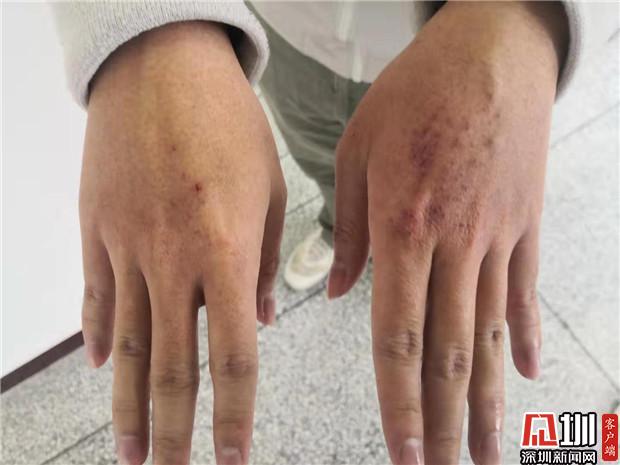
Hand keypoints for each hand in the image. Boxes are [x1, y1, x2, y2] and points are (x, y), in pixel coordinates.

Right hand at [80, 22, 285, 464]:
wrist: (163, 66)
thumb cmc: (229, 123)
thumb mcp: (271, 190)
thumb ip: (268, 263)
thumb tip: (260, 319)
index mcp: (227, 251)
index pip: (233, 356)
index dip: (234, 415)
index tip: (233, 457)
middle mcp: (172, 260)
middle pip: (170, 366)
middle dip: (172, 430)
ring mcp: (125, 246)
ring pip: (123, 345)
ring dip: (126, 404)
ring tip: (129, 451)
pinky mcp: (94, 229)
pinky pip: (95, 296)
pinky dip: (97, 337)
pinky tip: (97, 372)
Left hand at [328, 3, 566, 463]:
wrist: (489, 50)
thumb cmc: (414, 94)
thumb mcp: (356, 152)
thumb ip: (346, 229)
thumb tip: (334, 291)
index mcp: (402, 228)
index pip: (397, 337)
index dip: (398, 402)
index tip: (400, 451)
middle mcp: (454, 244)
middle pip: (449, 354)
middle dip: (445, 424)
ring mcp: (497, 238)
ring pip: (489, 336)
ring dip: (488, 402)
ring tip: (487, 455)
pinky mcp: (524, 225)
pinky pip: (522, 293)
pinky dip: (520, 339)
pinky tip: (525, 381)